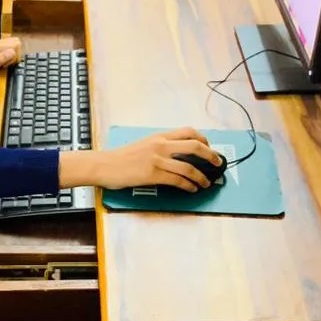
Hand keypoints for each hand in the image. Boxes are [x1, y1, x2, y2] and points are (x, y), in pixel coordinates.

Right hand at [80, 128, 221, 191]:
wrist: (104, 165)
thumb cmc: (121, 157)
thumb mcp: (143, 145)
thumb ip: (160, 147)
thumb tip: (177, 155)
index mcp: (159, 136)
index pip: (188, 131)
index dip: (203, 139)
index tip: (209, 148)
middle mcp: (161, 145)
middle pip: (194, 145)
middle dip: (210, 155)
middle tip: (217, 163)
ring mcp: (157, 159)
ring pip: (188, 166)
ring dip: (201, 176)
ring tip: (206, 183)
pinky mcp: (152, 174)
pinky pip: (177, 180)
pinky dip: (188, 185)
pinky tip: (192, 189)